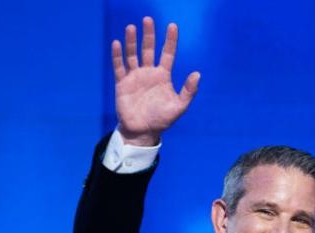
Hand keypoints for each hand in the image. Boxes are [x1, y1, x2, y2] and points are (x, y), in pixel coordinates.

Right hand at [112, 17, 200, 146]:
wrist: (143, 132)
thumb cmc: (162, 120)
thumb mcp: (179, 106)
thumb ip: (188, 91)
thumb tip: (197, 73)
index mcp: (163, 76)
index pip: (167, 53)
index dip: (170, 40)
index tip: (172, 26)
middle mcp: (149, 72)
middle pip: (148, 49)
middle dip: (148, 35)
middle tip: (148, 19)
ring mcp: (135, 76)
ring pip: (133, 55)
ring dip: (132, 41)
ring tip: (131, 27)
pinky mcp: (122, 83)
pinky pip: (119, 67)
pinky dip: (117, 56)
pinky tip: (117, 44)